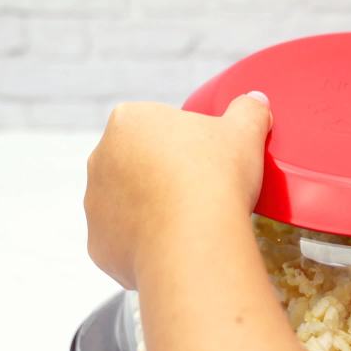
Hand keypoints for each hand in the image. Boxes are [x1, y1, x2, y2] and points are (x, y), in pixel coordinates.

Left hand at [84, 92, 271, 288]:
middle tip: (201, 192)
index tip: (208, 162)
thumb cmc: (216, 180)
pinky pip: (124, 242)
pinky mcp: (98, 244)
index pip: (158, 126)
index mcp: (128, 121)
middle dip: (163, 175)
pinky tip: (175, 249)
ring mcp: (94, 205)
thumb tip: (256, 101)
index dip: (187, 144)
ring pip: (129, 205)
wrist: (194, 245)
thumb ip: (248, 111)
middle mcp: (100, 159)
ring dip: (153, 211)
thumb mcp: (245, 132)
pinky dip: (146, 245)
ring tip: (190, 224)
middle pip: (138, 164)